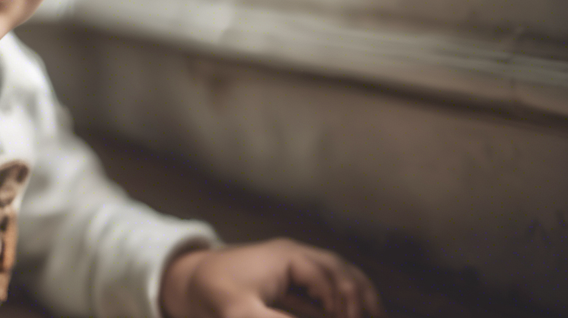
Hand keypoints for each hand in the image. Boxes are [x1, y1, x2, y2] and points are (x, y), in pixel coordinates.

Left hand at [160, 238, 382, 317]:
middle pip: (344, 272)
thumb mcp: (237, 310)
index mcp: (289, 257)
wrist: (192, 278)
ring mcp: (300, 263)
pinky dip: (348, 299)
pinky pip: (332, 283)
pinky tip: (356, 313)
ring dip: (361, 299)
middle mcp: (299, 255)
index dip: (344, 306)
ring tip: (375, 317)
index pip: (329, 279)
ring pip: (343, 275)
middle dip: (361, 301)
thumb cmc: (213, 290)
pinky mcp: (297, 276)